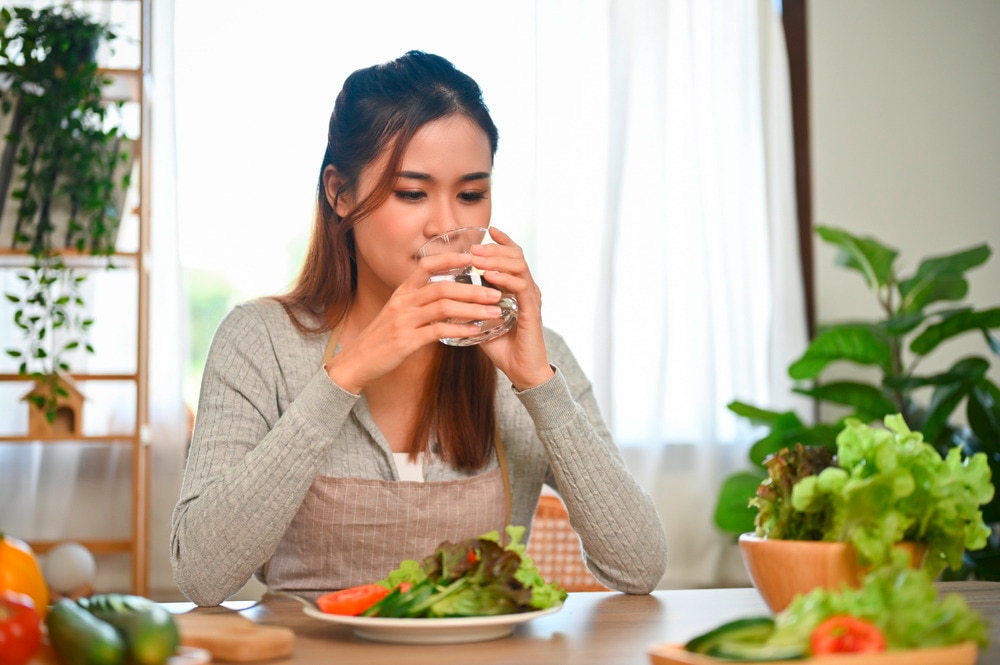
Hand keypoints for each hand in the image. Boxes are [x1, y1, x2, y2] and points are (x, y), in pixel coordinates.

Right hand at [325, 250, 508, 393]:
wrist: (356, 362)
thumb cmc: (381, 338)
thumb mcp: (397, 313)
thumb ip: (418, 302)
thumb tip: (445, 295)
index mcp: (402, 292)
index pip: (426, 265)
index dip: (450, 259)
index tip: (473, 257)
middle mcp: (403, 302)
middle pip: (443, 287)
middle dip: (473, 288)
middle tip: (497, 291)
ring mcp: (404, 321)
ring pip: (444, 307)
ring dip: (473, 308)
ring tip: (494, 311)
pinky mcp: (407, 341)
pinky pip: (439, 331)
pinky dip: (460, 330)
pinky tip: (476, 332)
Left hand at [472, 227, 553, 389]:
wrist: (521, 371)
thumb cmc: (503, 347)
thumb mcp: (481, 321)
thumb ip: (470, 306)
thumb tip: (447, 296)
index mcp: (517, 288)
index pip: (513, 256)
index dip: (503, 242)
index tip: (488, 230)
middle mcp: (527, 289)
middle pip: (516, 256)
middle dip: (495, 248)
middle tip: (475, 247)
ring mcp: (531, 299)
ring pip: (519, 267)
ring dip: (497, 260)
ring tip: (479, 257)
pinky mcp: (532, 311)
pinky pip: (521, 288)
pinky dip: (505, 279)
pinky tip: (490, 276)